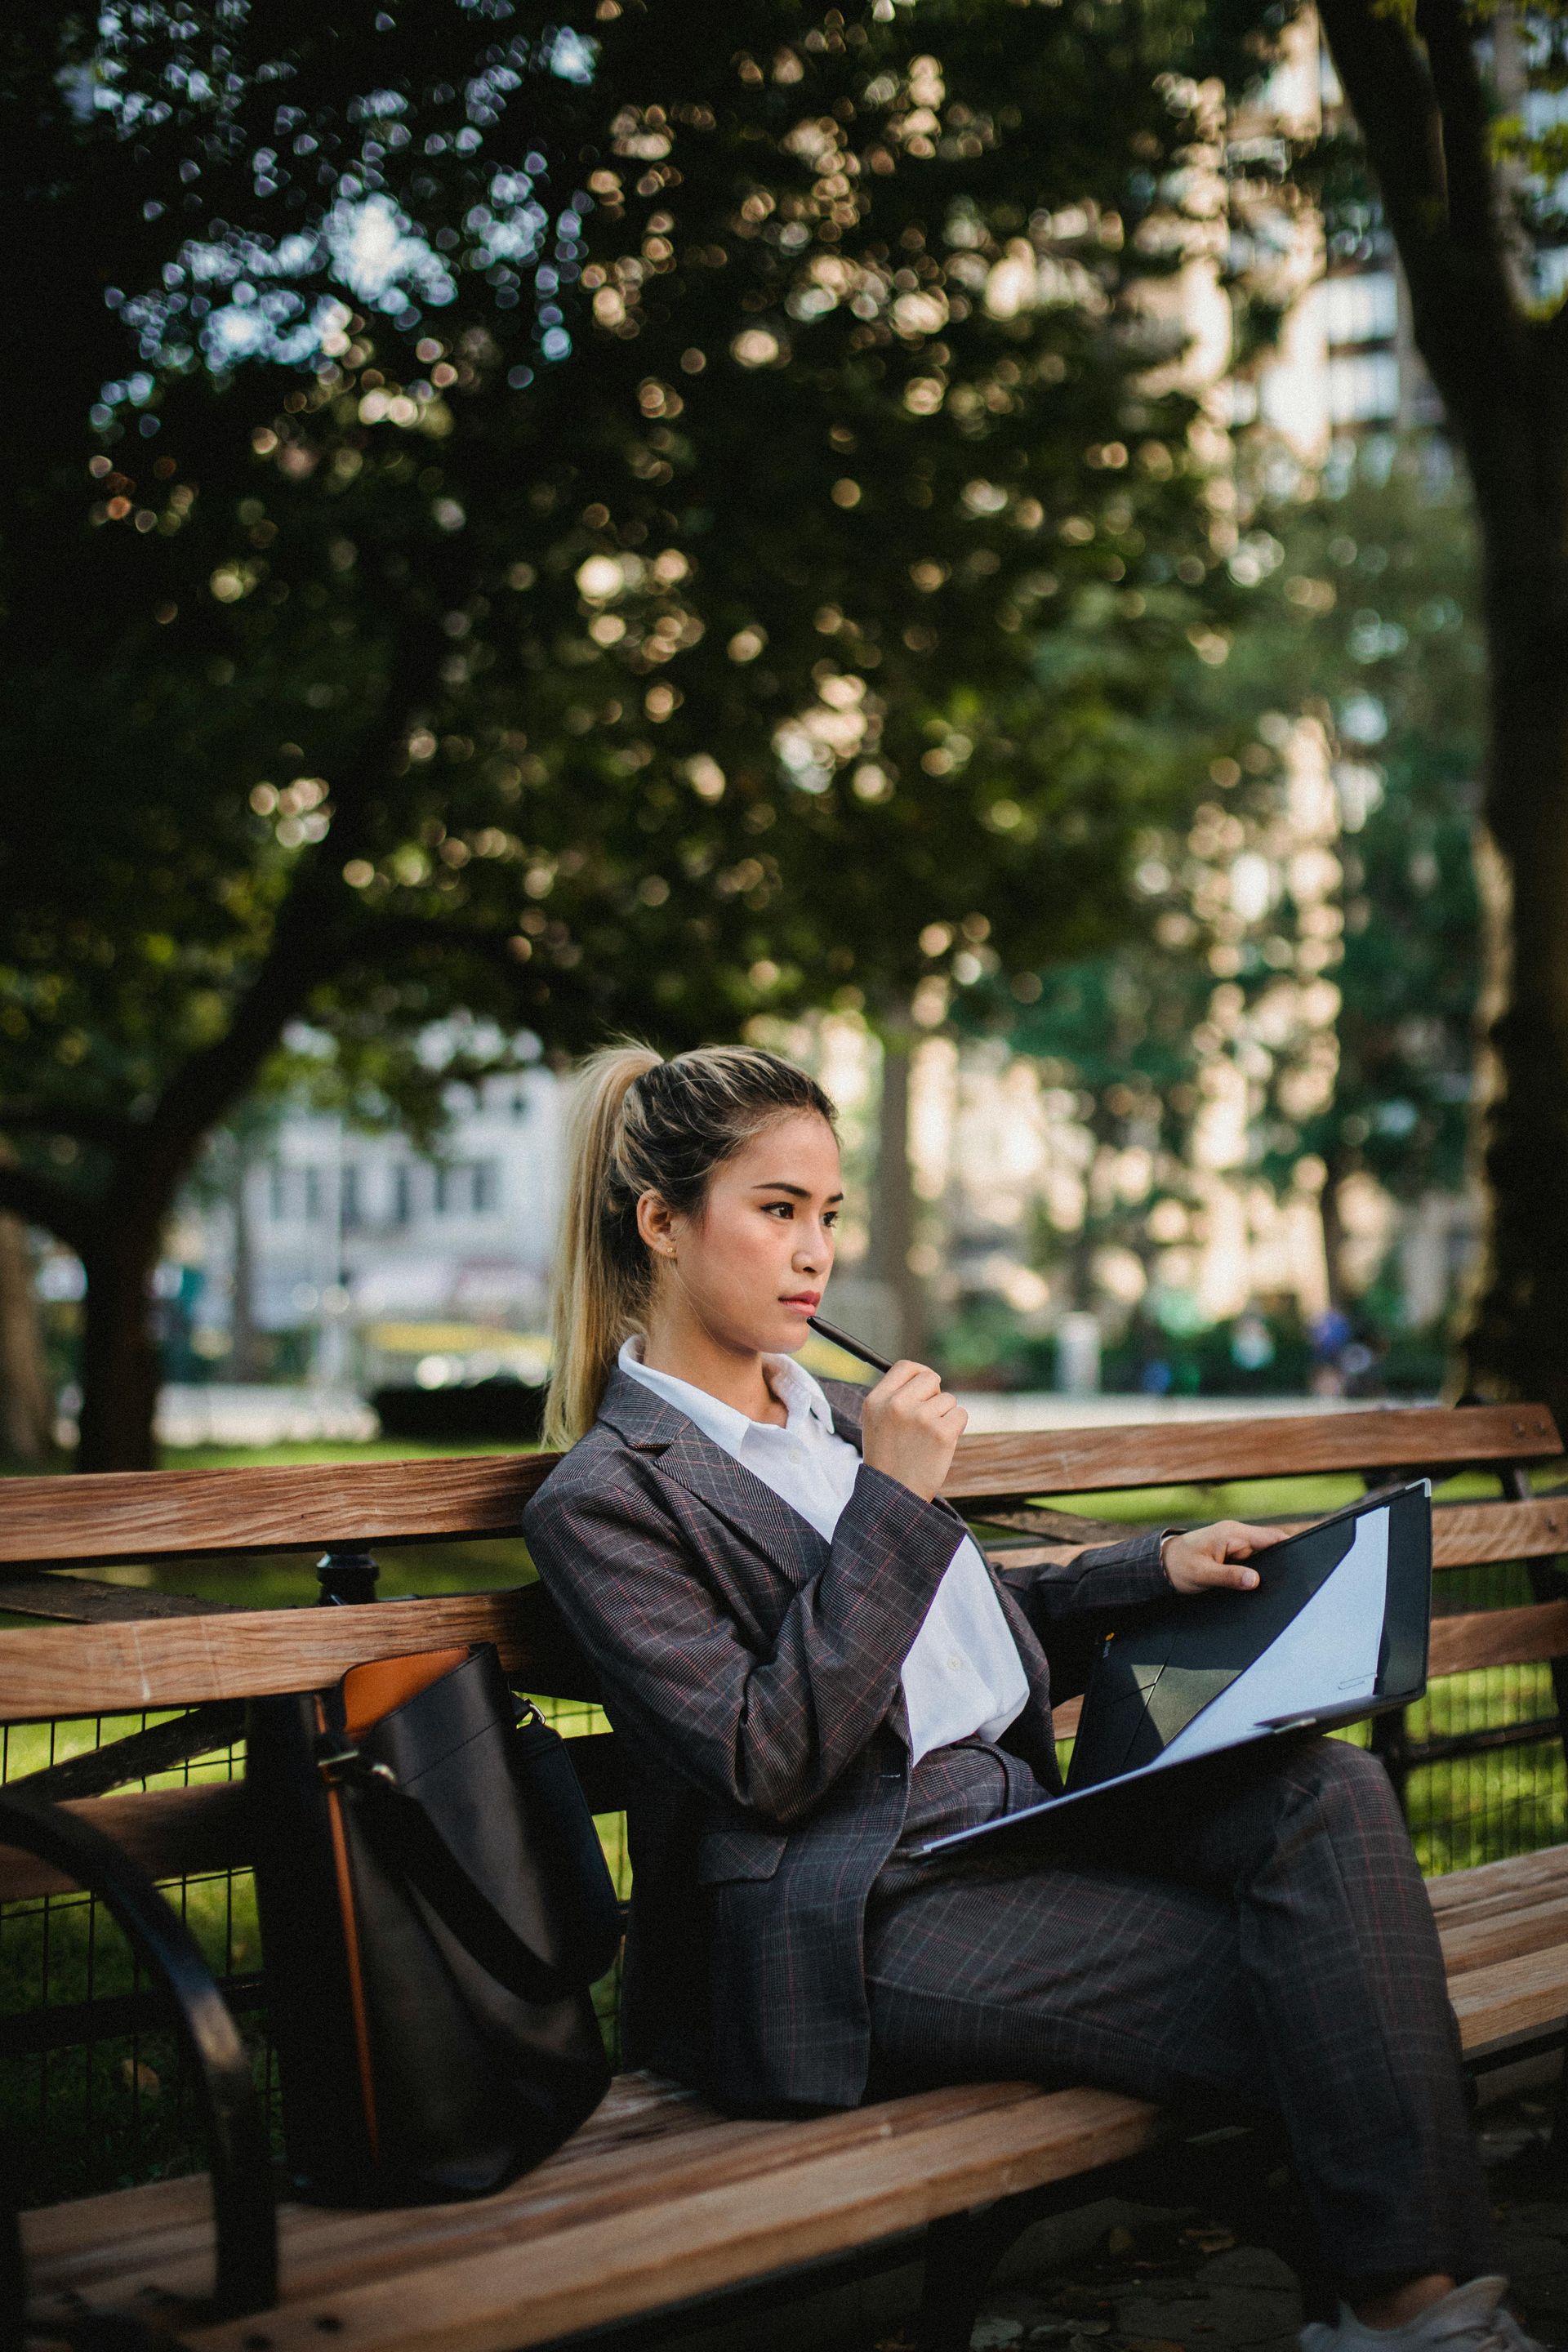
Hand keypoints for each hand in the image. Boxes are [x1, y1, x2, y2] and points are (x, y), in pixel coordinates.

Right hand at [861, 1360, 967, 1501]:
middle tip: (928, 1419)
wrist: (895, 1496)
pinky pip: (961, 1415)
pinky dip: (956, 1428)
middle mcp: (896, 1405)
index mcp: (876, 1401)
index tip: (926, 1388)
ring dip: (945, 1417)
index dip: (920, 1374)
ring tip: (929, 1439)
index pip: (906, 1367)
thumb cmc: (889, 1460)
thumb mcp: (877, 1423)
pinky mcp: (941, 1433)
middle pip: (930, 1379)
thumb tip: (925, 1377)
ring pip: (948, 1400)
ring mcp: (920, 1418)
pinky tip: (942, 1445)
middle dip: (935, 1396)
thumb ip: (894, 1397)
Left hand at [1161, 1520, 1283, 1594]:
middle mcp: (1236, 1536)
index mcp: (1232, 1533)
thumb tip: (1256, 1581)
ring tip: (1266, 1586)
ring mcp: (1234, 1545)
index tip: (1303, 1562)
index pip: (1271, 1536)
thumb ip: (1229, 1577)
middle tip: (1284, 1583)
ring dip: (1264, 1570)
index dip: (1289, 1547)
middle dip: (1278, 1564)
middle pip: (1270, 1548)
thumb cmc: (1178, 1566)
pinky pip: (1250, 1562)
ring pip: (1261, 1557)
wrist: (1159, 1565)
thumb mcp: (1202, 1574)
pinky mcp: (1230, 1555)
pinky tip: (1253, 1585)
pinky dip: (1253, 1572)